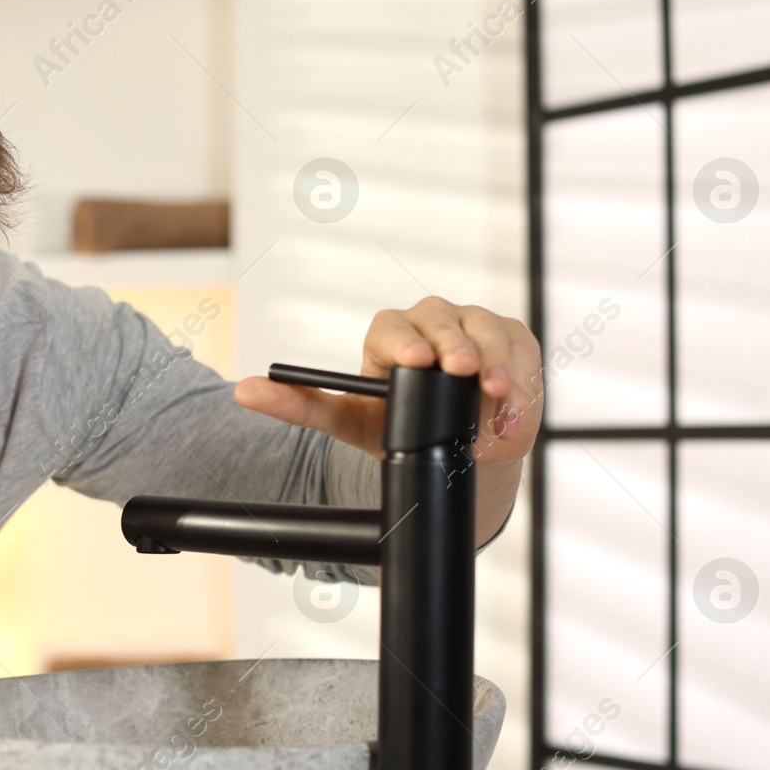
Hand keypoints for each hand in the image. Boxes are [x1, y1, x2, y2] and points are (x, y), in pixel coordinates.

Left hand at [233, 296, 542, 465]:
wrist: (449, 448)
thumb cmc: (394, 427)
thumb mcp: (346, 421)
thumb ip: (298, 406)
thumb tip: (244, 392)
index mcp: (389, 335)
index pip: (394, 327)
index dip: (406, 342)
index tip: (416, 363)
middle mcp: (432, 321)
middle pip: (446, 322)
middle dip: (458, 347)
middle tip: (465, 374)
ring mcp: (476, 327)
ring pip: (491, 332)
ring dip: (499, 364)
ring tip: (497, 394)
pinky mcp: (513, 339)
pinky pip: (524, 349)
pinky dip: (525, 378)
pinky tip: (516, 405)